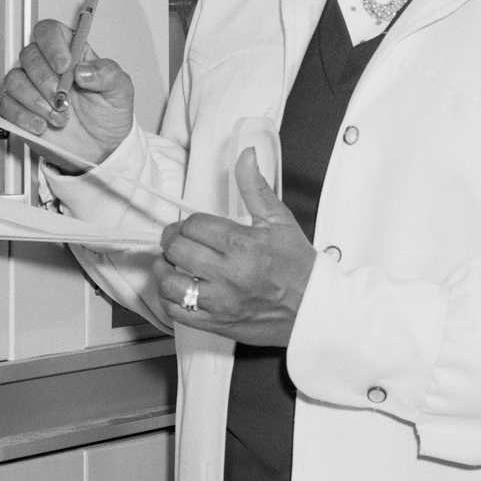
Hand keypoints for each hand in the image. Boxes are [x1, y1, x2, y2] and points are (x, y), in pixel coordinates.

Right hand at [0, 0, 135, 170]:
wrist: (101, 147)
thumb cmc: (108, 113)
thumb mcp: (120, 90)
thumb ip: (107, 73)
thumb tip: (84, 69)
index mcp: (71, 53)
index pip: (49, 31)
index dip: (52, 45)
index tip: (64, 65)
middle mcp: (47, 67)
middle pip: (29, 55)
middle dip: (46, 80)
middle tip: (64, 98)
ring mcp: (30, 88)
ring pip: (14, 80)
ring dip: (36, 101)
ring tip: (60, 116)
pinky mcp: (19, 110)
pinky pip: (7, 105)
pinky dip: (24, 116)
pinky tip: (42, 124)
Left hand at [153, 150, 315, 346]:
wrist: (314, 309)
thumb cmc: (298, 267)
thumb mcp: (279, 221)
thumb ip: (255, 187)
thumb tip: (245, 156)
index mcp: (242, 244)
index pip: (193, 225)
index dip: (189, 223)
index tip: (194, 227)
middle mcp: (229, 274)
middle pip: (177, 249)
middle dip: (173, 240)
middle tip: (180, 241)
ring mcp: (220, 301)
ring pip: (170, 282)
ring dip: (166, 270)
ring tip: (174, 264)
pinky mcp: (216, 323)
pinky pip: (177, 312)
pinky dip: (171, 299)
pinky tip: (180, 289)